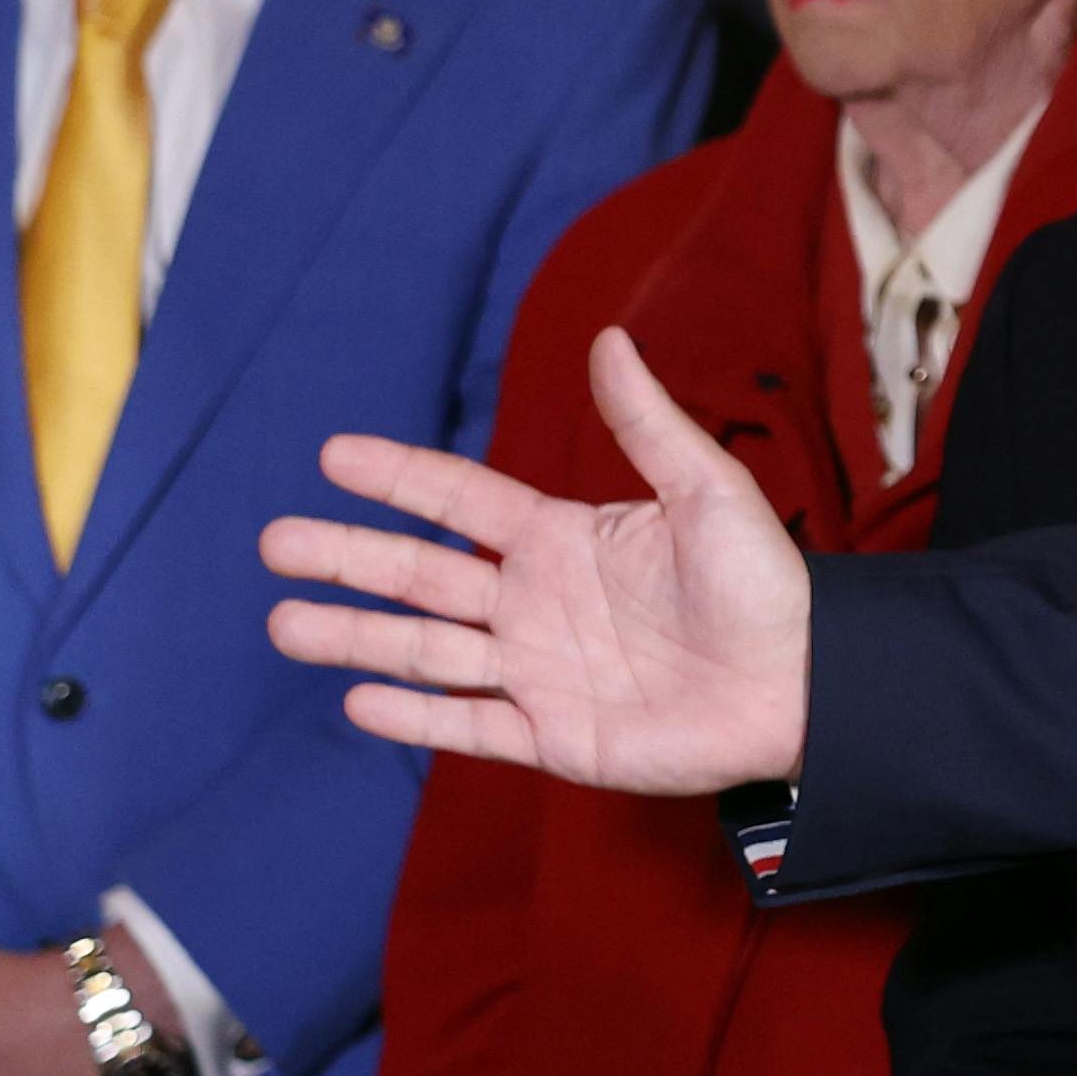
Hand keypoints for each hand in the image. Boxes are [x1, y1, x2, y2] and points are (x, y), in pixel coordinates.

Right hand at [261, 328, 812, 795]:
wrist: (803, 685)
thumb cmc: (764, 584)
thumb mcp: (707, 490)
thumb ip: (647, 423)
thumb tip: (608, 338)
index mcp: (563, 538)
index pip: (459, 502)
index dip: (399, 479)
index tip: (332, 456)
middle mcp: (535, 602)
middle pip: (420, 576)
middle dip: (347, 557)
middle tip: (273, 542)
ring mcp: (537, 672)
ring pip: (426, 652)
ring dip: (355, 637)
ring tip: (284, 622)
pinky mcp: (554, 737)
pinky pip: (470, 726)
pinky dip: (415, 717)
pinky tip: (359, 702)